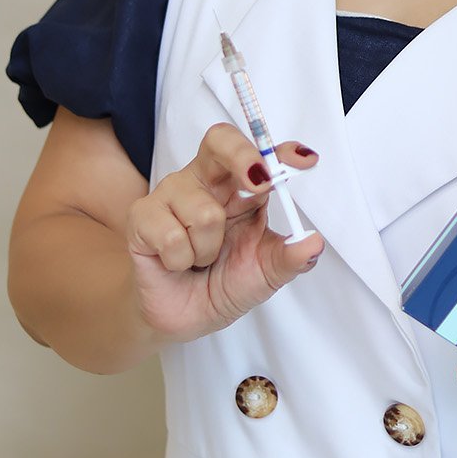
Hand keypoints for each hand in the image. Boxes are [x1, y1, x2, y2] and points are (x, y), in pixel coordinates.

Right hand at [125, 122, 323, 345]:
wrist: (182, 316)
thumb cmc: (225, 282)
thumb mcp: (266, 273)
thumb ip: (290, 257)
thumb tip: (314, 244)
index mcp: (240, 186)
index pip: (261, 155)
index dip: (280, 152)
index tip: (305, 160)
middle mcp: (207, 180)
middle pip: (220, 141)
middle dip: (243, 157)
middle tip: (259, 186)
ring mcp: (172, 193)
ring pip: (204, 211)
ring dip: (208, 249)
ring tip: (200, 259)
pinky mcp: (142, 215)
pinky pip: (172, 235)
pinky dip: (181, 260)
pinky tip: (176, 263)